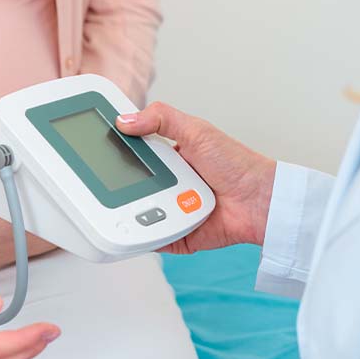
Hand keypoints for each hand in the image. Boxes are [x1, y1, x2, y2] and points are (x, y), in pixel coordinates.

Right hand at [117, 102, 275, 253]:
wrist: (260, 201)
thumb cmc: (238, 164)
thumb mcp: (197, 130)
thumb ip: (161, 119)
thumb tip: (125, 119)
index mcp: (168, 157)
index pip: (134, 153)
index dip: (117, 152)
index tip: (99, 149)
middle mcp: (167, 184)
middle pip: (130, 184)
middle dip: (120, 183)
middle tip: (108, 179)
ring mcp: (170, 210)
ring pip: (136, 212)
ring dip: (132, 209)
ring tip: (135, 200)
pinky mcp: (176, 235)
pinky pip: (152, 239)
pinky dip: (144, 236)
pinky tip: (138, 228)